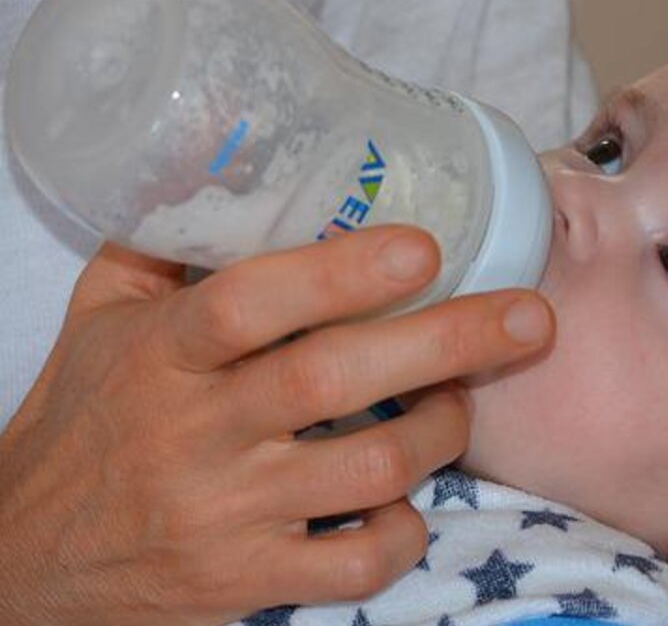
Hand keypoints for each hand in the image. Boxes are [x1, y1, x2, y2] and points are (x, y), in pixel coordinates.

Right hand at [0, 226, 553, 624]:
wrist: (30, 563)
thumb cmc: (84, 423)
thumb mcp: (101, 322)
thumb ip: (165, 248)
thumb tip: (240, 170)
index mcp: (160, 355)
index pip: (249, 302)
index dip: (341, 271)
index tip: (424, 247)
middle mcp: (196, 433)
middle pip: (333, 378)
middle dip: (448, 341)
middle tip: (531, 317)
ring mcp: (226, 514)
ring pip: (368, 471)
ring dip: (441, 431)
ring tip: (464, 400)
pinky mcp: (248, 582)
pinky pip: (356, 564)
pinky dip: (404, 531)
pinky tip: (407, 500)